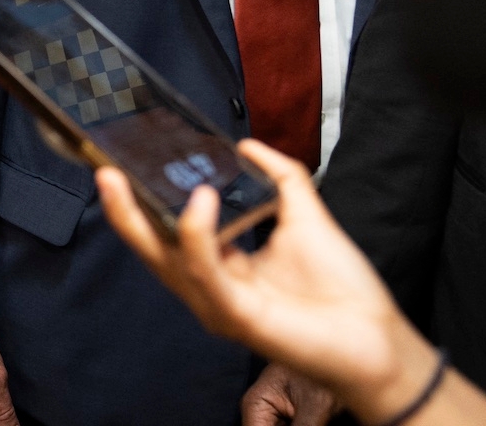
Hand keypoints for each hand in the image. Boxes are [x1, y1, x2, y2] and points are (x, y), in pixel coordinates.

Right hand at [95, 141, 432, 419]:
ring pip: (167, 262)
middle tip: (105, 172)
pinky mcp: (238, 317)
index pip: (168, 235)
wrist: (380, 341)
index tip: (125, 165)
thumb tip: (248, 144)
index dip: (143, 203)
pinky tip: (199, 204)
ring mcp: (220, 306)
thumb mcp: (306, 219)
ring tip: (139, 178)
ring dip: (146, 219)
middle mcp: (212, 290)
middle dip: (123, 212)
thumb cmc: (346, 295)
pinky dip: (196, 237)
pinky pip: (205, 274)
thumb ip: (280, 178)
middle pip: (153, 251)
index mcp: (222, 270)